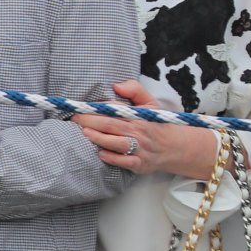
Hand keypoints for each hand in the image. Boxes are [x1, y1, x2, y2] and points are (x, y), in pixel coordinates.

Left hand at [73, 79, 218, 176]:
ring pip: (116, 143)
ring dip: (99, 138)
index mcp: (138, 116)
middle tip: (75, 118)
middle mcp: (138, 132)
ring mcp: (138, 149)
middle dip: (90, 121)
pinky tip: (100, 153)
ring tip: (85, 132)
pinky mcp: (139, 164)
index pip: (115, 110)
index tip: (80, 107)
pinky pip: (123, 162)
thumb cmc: (156, 124)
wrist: (175, 147)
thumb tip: (116, 85)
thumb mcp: (150, 103)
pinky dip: (111, 158)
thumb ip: (135, 90)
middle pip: (110, 125)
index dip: (96, 109)